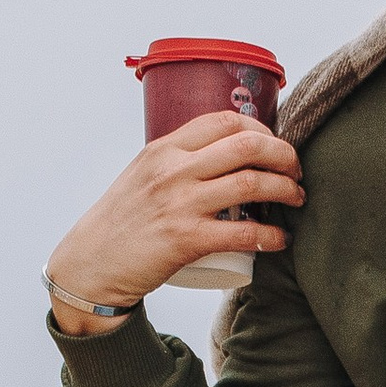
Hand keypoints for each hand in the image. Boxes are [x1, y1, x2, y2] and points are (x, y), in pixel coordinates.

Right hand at [46, 115, 304, 331]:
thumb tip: (223, 152)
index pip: (224, 120)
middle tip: (295, 172)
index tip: (275, 146)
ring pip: (252, 183)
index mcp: (163, 148)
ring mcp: (179, 204)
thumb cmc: (121, 221)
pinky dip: (272, 235)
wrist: (89, 265)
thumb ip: (177, 160)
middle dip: (284, 155)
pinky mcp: (186, 240)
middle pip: (247, 145)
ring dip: (286, 190)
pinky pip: (243, 232)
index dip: (262, 129)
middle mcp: (172, 170)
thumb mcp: (143, 174)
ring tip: (296, 199)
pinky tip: (281, 239)